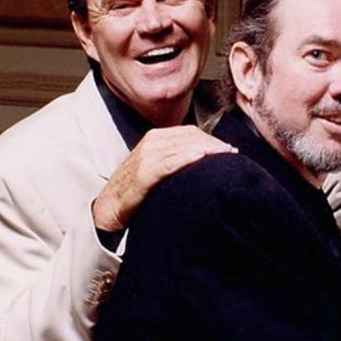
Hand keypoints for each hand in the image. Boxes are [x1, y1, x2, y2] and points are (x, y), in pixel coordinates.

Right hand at [93, 125, 236, 230]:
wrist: (109, 207)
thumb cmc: (136, 190)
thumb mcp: (157, 167)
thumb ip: (176, 159)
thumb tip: (203, 159)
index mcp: (156, 139)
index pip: (190, 133)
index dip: (212, 139)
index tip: (228, 148)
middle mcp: (152, 142)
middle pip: (191, 137)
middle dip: (214, 144)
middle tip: (231, 153)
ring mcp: (147, 156)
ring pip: (184, 146)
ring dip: (207, 149)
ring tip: (224, 156)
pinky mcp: (144, 172)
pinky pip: (170, 162)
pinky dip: (187, 158)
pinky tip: (201, 158)